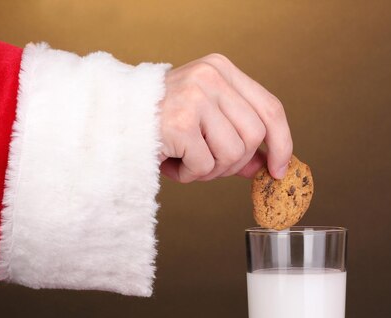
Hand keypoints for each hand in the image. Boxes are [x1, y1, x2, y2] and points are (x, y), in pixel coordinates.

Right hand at [159, 54, 292, 182]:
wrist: (109, 120)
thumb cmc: (157, 121)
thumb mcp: (203, 120)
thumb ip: (235, 137)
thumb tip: (266, 165)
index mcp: (221, 69)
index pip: (269, 108)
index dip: (281, 142)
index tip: (280, 169)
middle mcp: (211, 77)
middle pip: (254, 136)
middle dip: (235, 162)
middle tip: (208, 165)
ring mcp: (195, 98)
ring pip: (232, 154)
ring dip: (210, 170)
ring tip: (185, 162)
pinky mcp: (179, 122)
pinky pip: (204, 166)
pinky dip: (188, 175)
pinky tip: (171, 163)